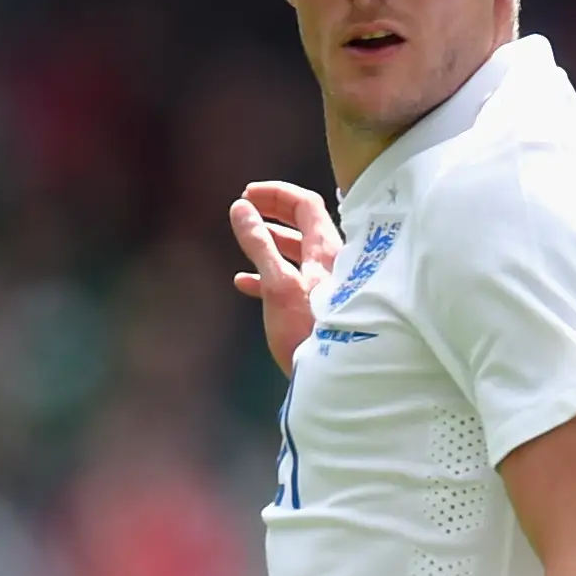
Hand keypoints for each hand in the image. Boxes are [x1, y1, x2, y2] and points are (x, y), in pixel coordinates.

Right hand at [230, 181, 341, 374]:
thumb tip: (240, 208)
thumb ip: (259, 245)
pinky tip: (244, 284)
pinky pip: (293, 283)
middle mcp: (333, 264)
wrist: (335, 381)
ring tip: (244, 240)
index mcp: (328, 250)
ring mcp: (327, 287)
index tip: (247, 195)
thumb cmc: (308, 331)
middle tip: (245, 207)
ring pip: (296, 255)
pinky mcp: (319, 310)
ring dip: (269, 244)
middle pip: (302, 226)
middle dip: (271, 213)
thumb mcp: (278, 283)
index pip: (306, 204)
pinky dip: (268, 276)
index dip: (276, 193)